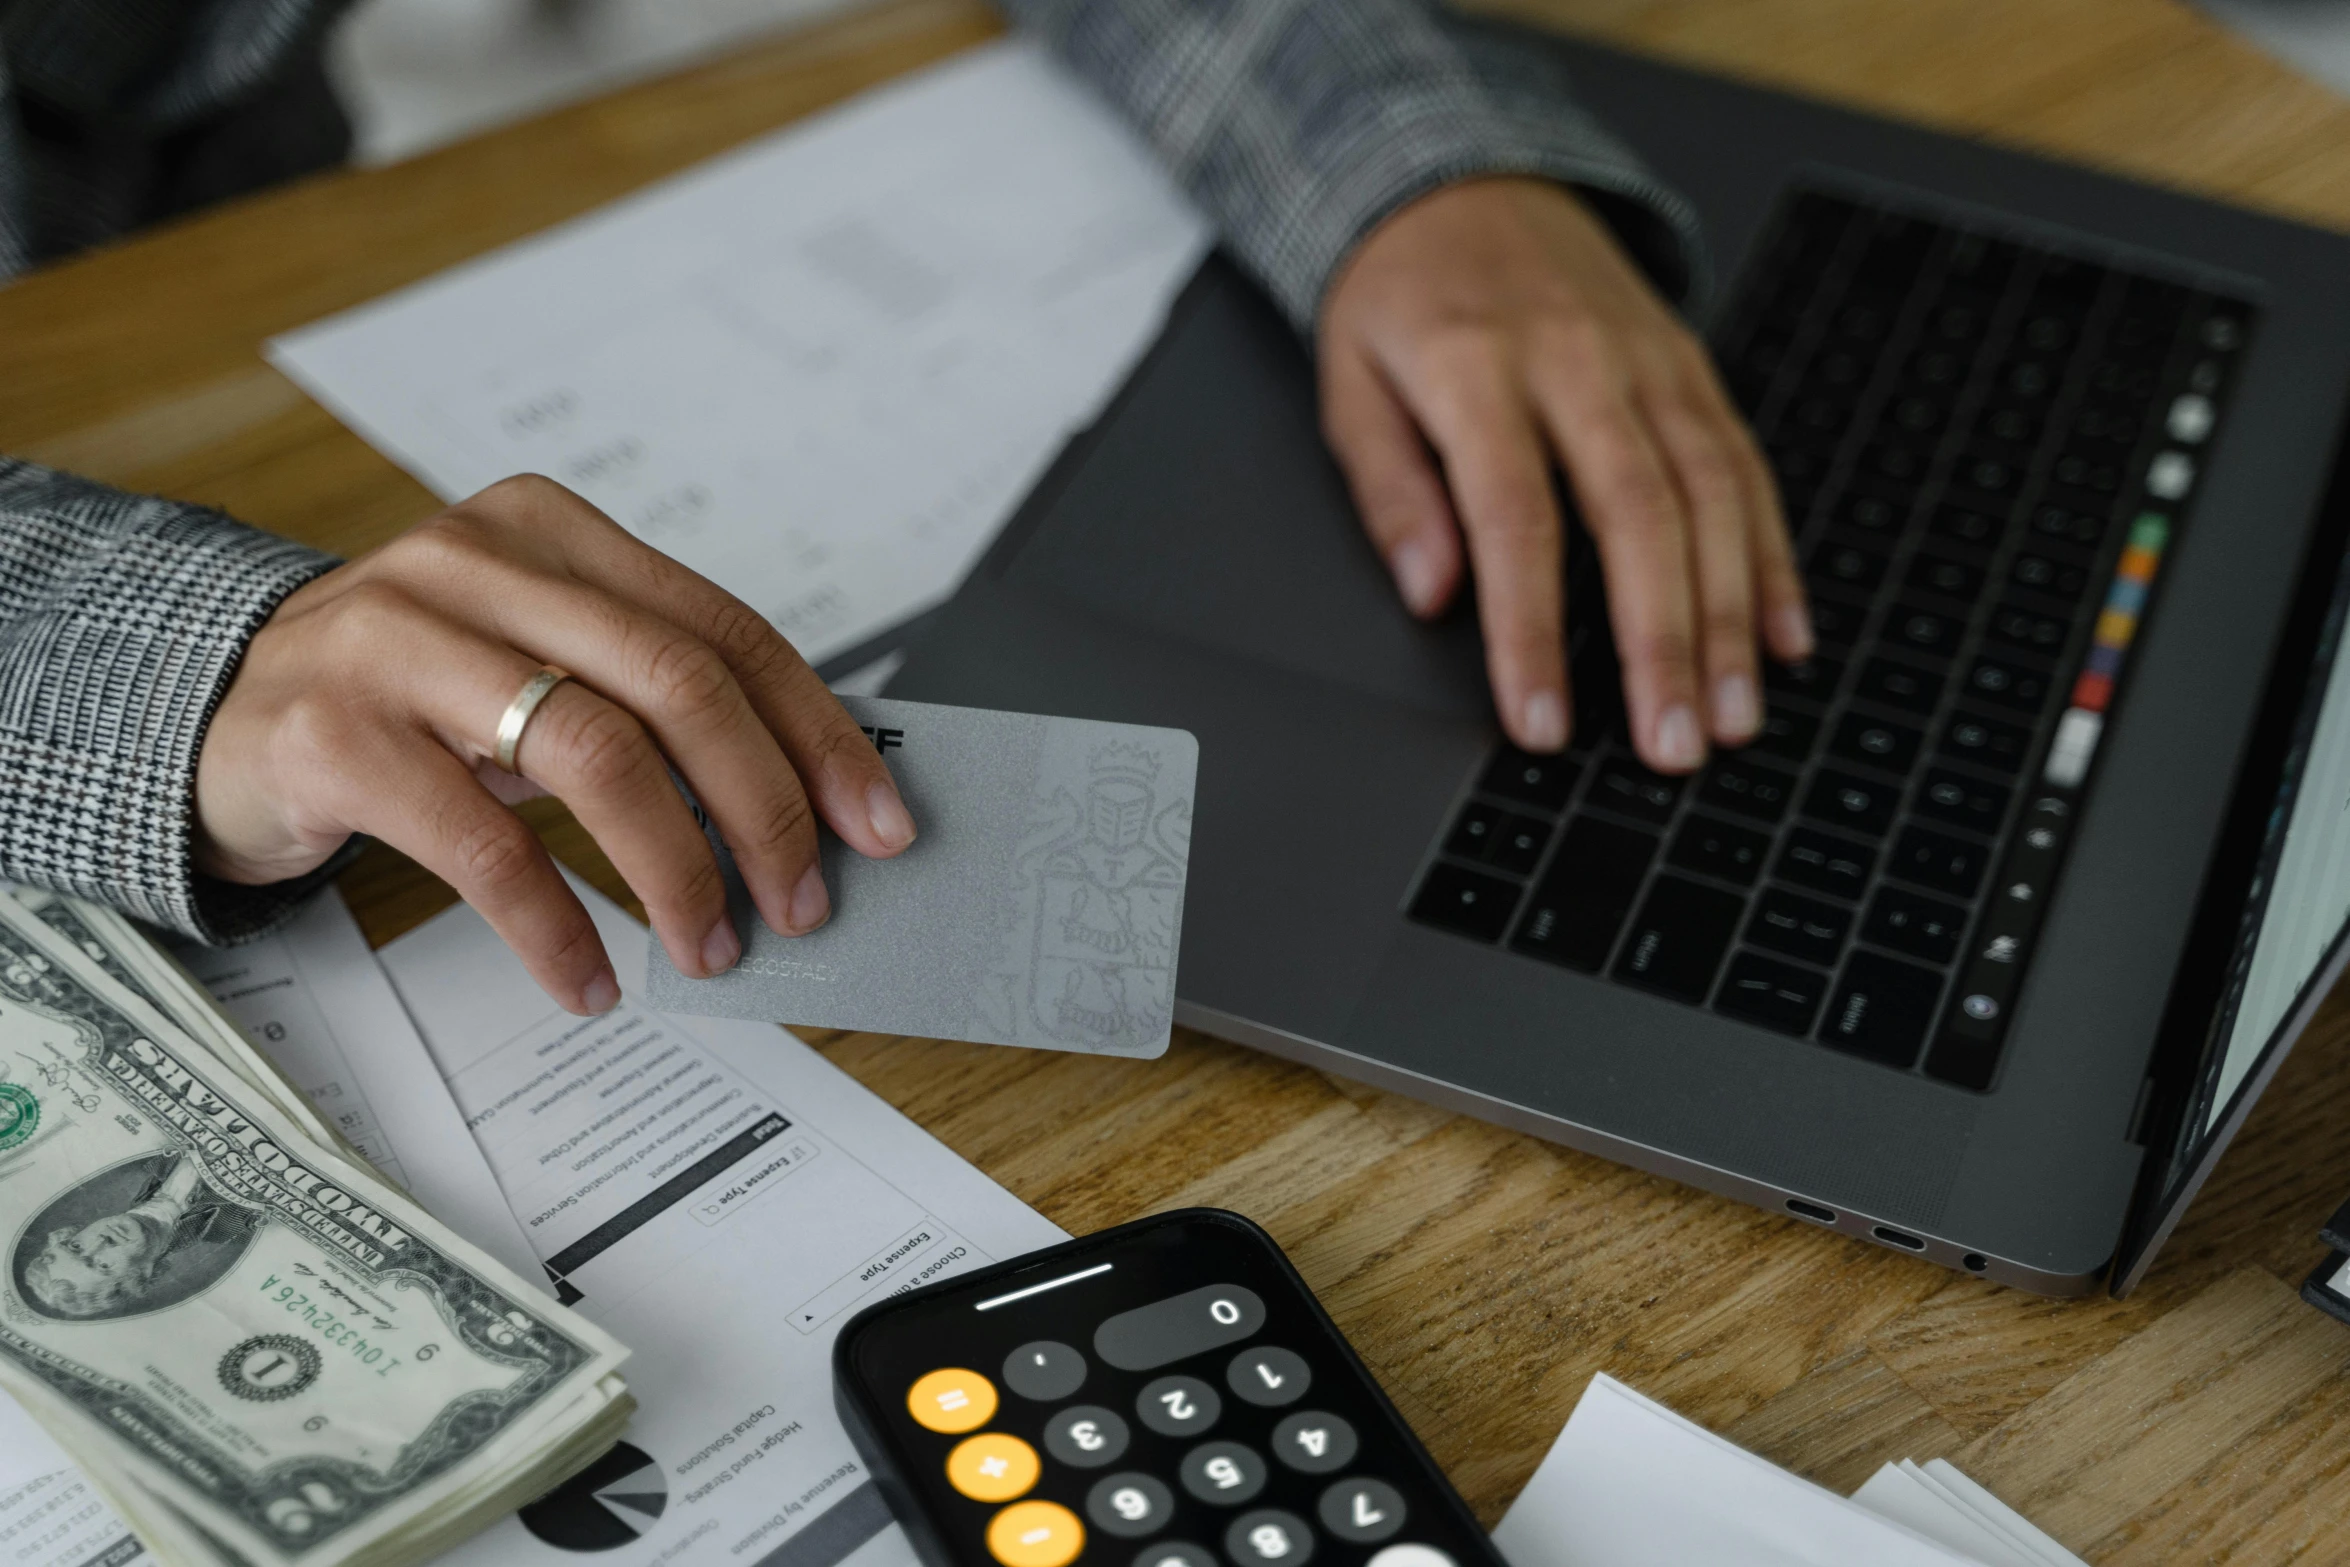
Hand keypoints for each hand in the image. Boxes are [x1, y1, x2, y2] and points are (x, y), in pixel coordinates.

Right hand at [195, 475, 915, 1013]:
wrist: (215, 711)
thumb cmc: (408, 696)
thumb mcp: (531, 661)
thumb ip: (644, 700)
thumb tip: (797, 807)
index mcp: (553, 534)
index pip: (723, 630)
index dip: (814, 733)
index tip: (876, 821)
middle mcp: (477, 564)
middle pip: (677, 683)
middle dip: (762, 807)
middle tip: (802, 900)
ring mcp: (396, 640)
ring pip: (594, 753)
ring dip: (676, 871)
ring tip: (709, 946)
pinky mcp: (332, 735)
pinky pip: (482, 845)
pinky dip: (555, 926)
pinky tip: (592, 977)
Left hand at [1318, 176, 1811, 770]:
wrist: (1466, 186)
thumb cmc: (1400, 306)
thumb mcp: (1351, 387)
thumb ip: (1391, 492)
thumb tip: (1432, 594)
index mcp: (1477, 368)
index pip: (1516, 519)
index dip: (1532, 633)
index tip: (1542, 724)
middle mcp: (1578, 361)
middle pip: (1638, 514)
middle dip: (1663, 643)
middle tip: (1673, 746)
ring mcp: (1649, 360)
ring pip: (1712, 495)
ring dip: (1731, 618)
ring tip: (1734, 718)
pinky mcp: (1693, 367)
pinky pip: (1745, 467)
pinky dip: (1771, 557)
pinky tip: (1784, 638)